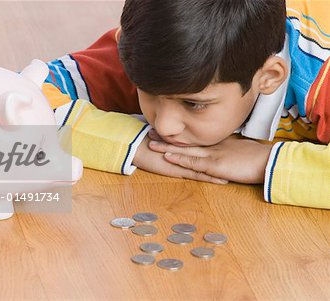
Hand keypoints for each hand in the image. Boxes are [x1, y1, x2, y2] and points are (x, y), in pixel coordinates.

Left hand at [148, 133, 273, 183]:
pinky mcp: (215, 165)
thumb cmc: (259, 158)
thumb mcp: (241, 151)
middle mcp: (212, 145)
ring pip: (184, 150)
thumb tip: (224, 153)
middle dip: (166, 137)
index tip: (165, 130)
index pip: (194, 137)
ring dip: (167, 146)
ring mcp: (212, 154)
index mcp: (218, 142)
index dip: (178, 134)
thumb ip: (230, 150)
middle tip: (149, 131)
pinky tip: (168, 156)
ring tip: (151, 142)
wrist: (270, 162)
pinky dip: (180, 159)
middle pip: (185, 140)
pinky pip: (193, 162)